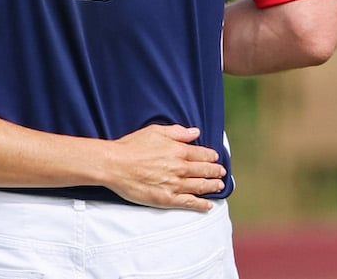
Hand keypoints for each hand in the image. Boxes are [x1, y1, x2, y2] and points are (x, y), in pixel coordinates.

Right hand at [104, 124, 226, 210]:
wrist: (115, 165)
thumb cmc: (132, 146)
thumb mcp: (155, 131)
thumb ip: (177, 132)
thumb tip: (195, 132)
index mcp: (179, 150)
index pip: (203, 154)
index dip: (211, 156)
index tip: (215, 158)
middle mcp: (180, 168)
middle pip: (205, 171)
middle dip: (216, 171)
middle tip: (221, 173)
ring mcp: (175, 185)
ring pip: (201, 187)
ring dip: (213, 186)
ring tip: (219, 186)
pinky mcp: (168, 199)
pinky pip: (190, 203)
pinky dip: (202, 205)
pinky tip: (208, 205)